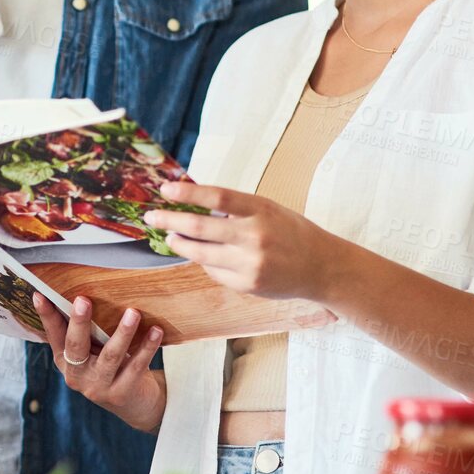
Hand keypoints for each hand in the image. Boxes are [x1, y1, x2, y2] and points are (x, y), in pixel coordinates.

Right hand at [33, 293, 165, 432]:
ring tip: (133, 313)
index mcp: (65, 360)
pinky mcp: (121, 394)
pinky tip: (155, 331)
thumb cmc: (111, 366)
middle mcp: (76, 375)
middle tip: (83, 300)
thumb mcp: (93, 351)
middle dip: (79, 322)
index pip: (53, 334)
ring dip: (122, 332)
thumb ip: (87, 331)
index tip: (39, 294)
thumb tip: (85, 291)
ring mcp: (98, 388)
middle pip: (76, 345)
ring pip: (110, 356)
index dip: (46, 315)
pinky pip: (136, 366)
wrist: (135, 404)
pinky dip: (147, 347)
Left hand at [145, 182, 340, 299]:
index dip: (189, 193)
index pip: (218, 197)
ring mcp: (250, 263)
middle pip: (201, 228)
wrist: (320, 267)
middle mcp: (255, 236)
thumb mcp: (268, 209)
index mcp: (261, 210)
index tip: (166, 189)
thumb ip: (235, 207)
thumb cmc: (290, 232)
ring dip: (180, 244)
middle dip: (171, 221)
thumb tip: (192, 201)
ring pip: (201, 254)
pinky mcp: (247, 285)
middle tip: (152, 216)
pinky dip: (205, 262)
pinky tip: (204, 256)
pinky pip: (214, 271)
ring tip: (169, 237)